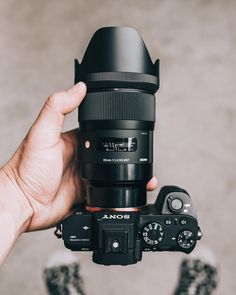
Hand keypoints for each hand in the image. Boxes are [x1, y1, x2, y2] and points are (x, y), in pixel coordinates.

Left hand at [0, 82, 157, 235]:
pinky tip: (127, 190)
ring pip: (111, 172)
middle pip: (110, 151)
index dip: (116, 127)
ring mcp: (84, 176)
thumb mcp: (42, 134)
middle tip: (143, 155)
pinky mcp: (86, 193)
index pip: (99, 128)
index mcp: (74, 140)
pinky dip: (117, 191)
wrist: (22, 204)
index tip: (132, 126)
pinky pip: (106, 191)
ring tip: (142, 176)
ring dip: (126, 174)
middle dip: (127, 153)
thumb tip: (79, 87)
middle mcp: (81, 157)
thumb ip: (57, 108)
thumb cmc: (27, 170)